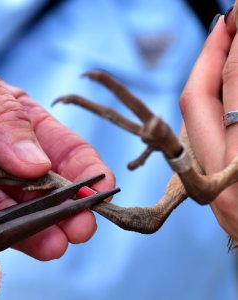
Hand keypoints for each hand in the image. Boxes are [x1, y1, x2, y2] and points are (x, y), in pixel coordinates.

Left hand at [180, 15, 237, 239]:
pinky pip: (204, 142)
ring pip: (195, 123)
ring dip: (210, 80)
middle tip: (230, 23)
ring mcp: (215, 196)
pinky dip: (215, 109)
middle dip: (212, 57)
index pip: (236, 88)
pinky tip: (227, 87)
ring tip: (228, 49)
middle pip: (197, 102)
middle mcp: (225, 187)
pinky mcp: (217, 200)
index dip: (236, 47)